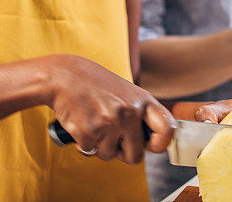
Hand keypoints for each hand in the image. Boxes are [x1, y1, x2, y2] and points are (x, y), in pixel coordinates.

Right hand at [43, 54, 174, 163]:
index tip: (151, 146)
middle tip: (113, 140)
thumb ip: (139, 114)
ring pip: (109, 155)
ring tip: (94, 123)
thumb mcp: (126, 92)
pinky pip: (89, 151)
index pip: (167, 128)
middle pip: (135, 156)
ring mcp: (110, 122)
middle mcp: (130, 112)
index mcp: (143, 100)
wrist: (65, 76)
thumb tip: (149, 145)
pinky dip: (84, 143)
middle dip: (122, 153)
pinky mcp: (89, 131)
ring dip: (100, 146)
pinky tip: (81, 124)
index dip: (161, 143)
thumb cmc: (96, 86)